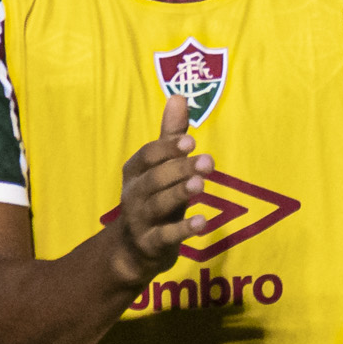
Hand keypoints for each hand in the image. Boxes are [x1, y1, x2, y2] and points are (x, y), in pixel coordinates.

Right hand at [108, 92, 214, 282]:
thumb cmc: (155, 197)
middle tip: (208, 162)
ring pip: (158, 205)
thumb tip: (179, 96)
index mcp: (135, 172)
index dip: (167, 149)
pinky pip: (165, 236)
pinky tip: (202, 222)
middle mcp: (134, 194)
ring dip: (180, 193)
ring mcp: (141, 220)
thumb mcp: (162, 167)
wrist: (135, 247)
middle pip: (155, 179)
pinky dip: (183, 229)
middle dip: (179, 169)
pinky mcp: (151, 243)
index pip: (147, 156)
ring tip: (201, 184)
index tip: (190, 141)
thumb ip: (171, 136)